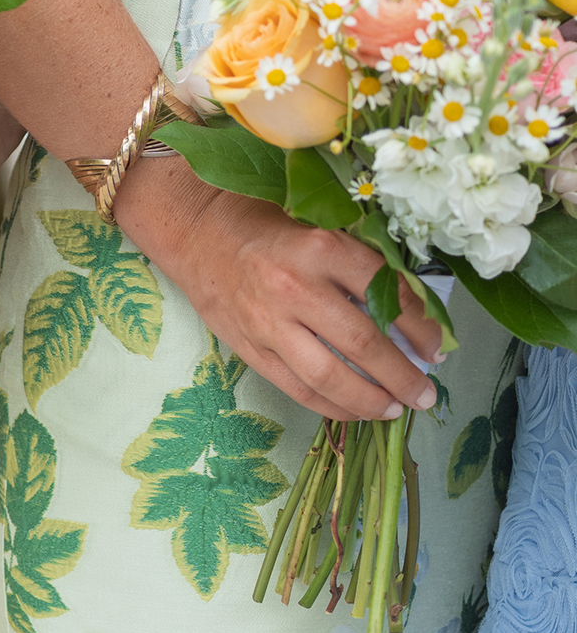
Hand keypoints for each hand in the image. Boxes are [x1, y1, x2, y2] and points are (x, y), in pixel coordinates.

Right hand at [114, 161, 442, 423]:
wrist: (196, 231)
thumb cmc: (265, 221)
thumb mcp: (320, 226)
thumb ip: (360, 263)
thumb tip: (411, 310)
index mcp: (322, 248)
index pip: (386, 295)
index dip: (421, 328)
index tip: (437, 348)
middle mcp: (296, 288)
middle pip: (363, 345)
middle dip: (402, 376)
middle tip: (426, 394)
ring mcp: (269, 324)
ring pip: (329, 377)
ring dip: (370, 400)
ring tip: (395, 409)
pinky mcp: (250, 348)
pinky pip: (297, 388)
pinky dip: (331, 406)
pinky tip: (354, 411)